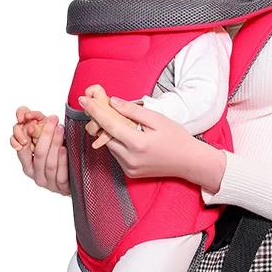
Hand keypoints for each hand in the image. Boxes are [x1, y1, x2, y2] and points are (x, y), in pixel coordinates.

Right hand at [12, 106, 70, 195]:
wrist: (76, 182)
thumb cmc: (59, 160)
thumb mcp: (48, 147)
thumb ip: (39, 135)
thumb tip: (30, 114)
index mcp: (28, 166)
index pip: (22, 149)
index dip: (24, 135)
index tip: (30, 121)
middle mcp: (36, 175)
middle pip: (38, 153)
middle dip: (46, 135)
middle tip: (53, 119)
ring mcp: (48, 183)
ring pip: (49, 163)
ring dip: (55, 144)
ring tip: (60, 129)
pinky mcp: (61, 188)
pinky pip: (61, 174)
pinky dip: (62, 160)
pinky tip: (65, 149)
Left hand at [78, 94, 225, 189]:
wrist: (188, 162)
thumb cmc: (177, 139)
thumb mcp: (158, 119)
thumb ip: (133, 111)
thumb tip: (113, 102)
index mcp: (137, 144)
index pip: (109, 124)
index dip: (94, 110)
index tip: (83, 99)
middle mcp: (130, 158)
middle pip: (105, 136)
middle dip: (99, 120)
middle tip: (96, 105)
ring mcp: (129, 168)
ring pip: (109, 145)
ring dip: (108, 132)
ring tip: (114, 118)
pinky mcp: (130, 172)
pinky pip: (116, 154)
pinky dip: (116, 142)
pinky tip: (124, 134)